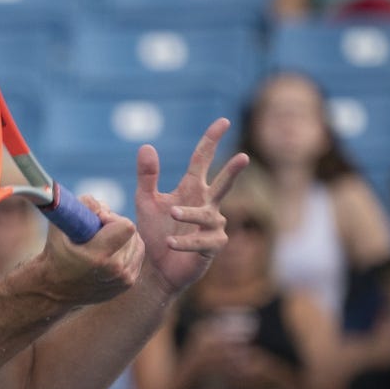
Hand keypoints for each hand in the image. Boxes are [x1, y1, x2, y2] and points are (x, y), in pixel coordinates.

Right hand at [37, 199, 145, 305]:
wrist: (55, 289)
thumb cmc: (56, 253)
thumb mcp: (60, 225)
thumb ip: (82, 206)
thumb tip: (104, 207)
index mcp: (98, 256)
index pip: (127, 227)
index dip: (112, 218)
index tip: (97, 222)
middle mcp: (115, 270)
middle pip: (132, 233)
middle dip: (116, 227)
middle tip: (98, 233)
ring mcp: (124, 279)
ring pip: (137, 243)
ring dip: (123, 238)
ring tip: (103, 243)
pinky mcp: (128, 283)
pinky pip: (137, 255)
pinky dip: (126, 250)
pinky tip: (109, 253)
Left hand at [135, 118, 248, 294]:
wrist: (156, 267)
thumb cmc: (155, 231)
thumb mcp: (145, 201)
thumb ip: (147, 176)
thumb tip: (146, 145)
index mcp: (192, 188)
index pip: (203, 159)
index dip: (212, 140)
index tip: (223, 122)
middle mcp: (207, 203)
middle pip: (222, 183)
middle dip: (232, 171)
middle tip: (243, 156)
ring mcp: (213, 225)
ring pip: (207, 215)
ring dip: (189, 214)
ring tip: (172, 212)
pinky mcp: (212, 246)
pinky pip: (202, 241)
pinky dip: (185, 241)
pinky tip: (170, 242)